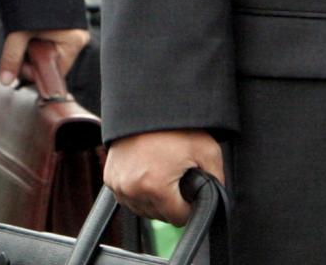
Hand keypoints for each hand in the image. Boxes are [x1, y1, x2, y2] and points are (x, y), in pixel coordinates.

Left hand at [0, 28, 91, 84]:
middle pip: (52, 63)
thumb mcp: (19, 32)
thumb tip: (6, 79)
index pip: (55, 72)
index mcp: (74, 42)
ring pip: (49, 53)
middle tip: (20, 47)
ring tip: (24, 37)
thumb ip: (12, 57)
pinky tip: (31, 34)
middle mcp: (77, 38)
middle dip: (32, 60)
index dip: (34, 72)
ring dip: (33, 50)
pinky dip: (37, 42)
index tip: (18, 66)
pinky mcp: (65, 27)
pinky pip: (50, 44)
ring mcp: (72, 33)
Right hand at [105, 130, 223, 224]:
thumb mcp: (207, 150)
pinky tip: (149, 172)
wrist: (149, 106)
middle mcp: (133, 189)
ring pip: (142, 209)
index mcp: (156, 186)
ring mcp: (118, 184)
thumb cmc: (177, 126)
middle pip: (160, 215)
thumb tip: (215, 198)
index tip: (191, 191)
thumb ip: (216, 180)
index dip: (189, 206)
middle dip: (172, 201)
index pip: (178, 218)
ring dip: (154, 199)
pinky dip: (139, 191)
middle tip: (178, 175)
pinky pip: (127, 198)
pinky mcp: (110, 178)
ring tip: (164, 172)